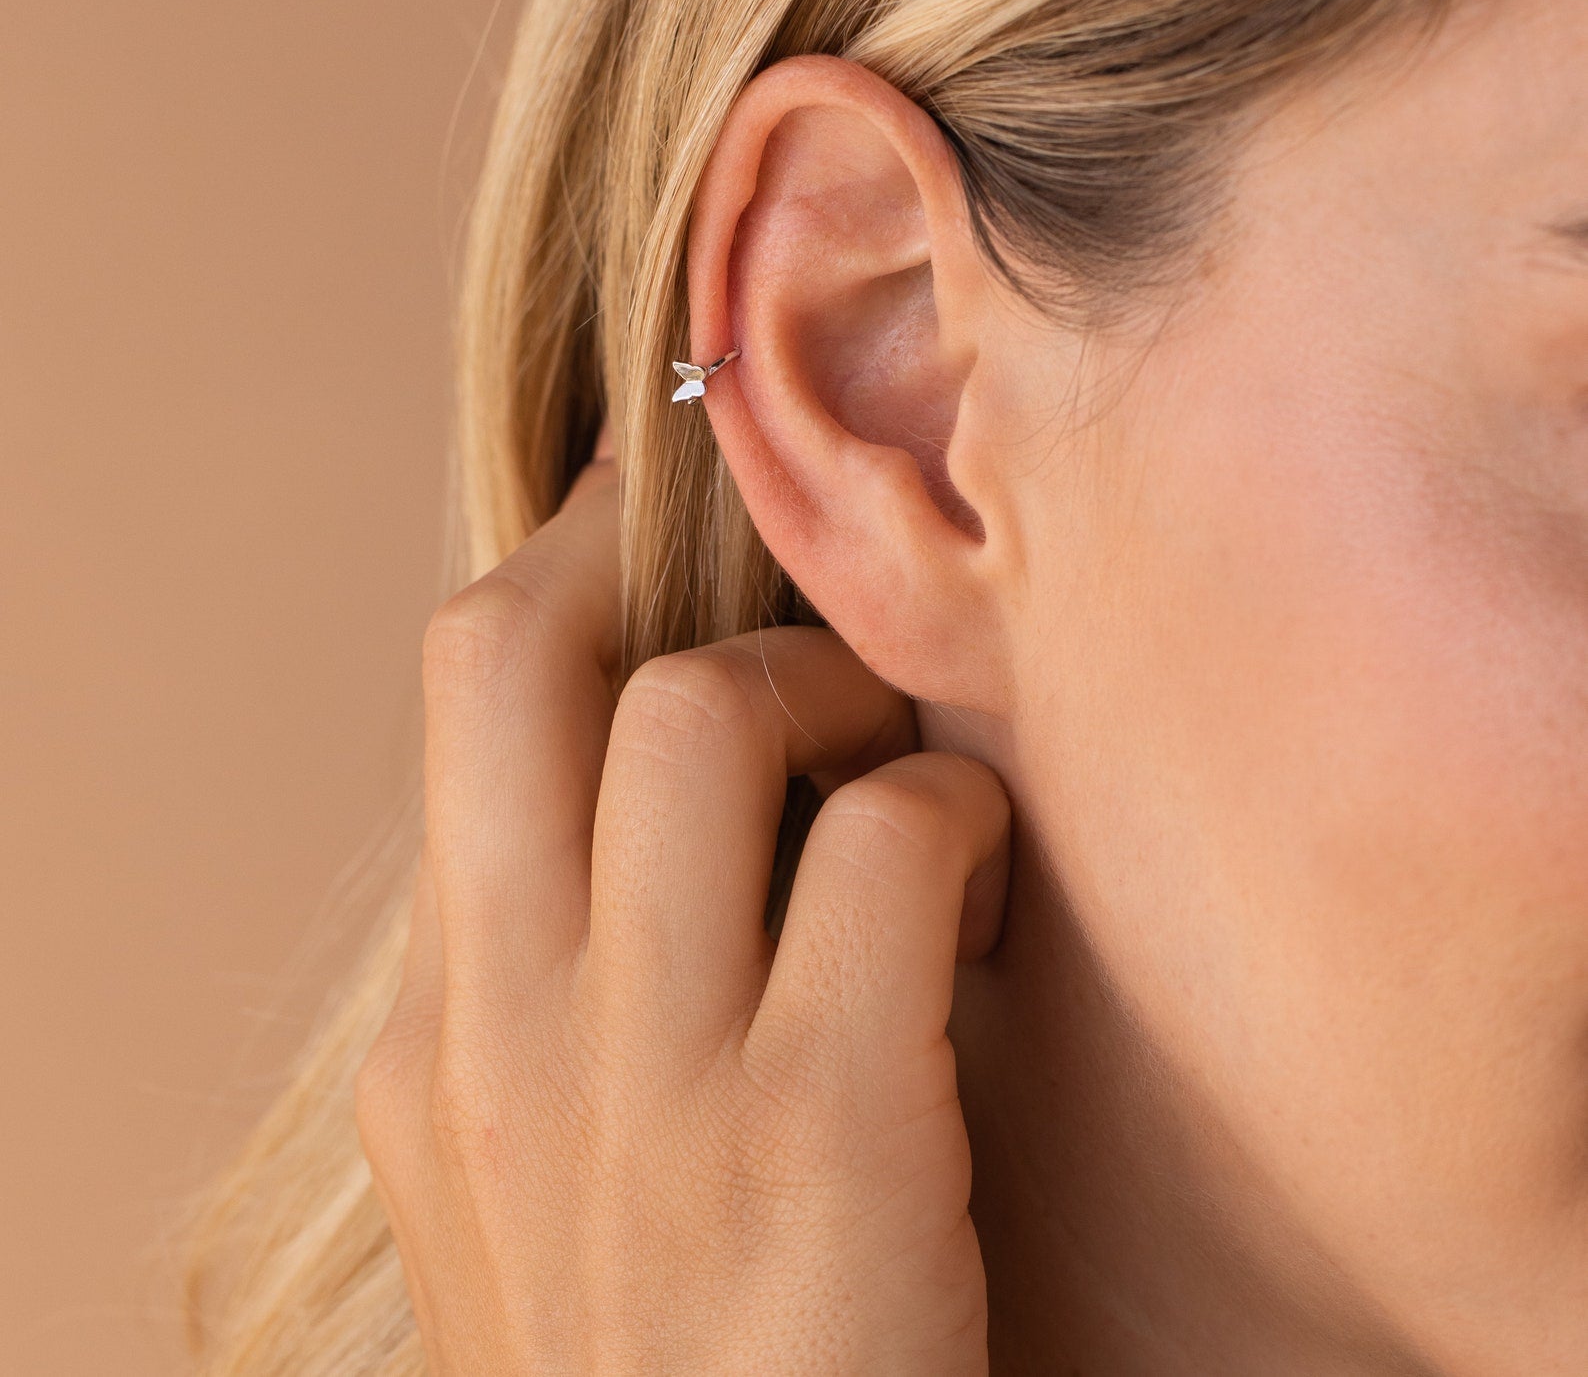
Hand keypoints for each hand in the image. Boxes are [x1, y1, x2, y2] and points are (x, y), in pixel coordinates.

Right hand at [355, 451, 1011, 1374]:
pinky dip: (947, 817)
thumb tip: (630, 800)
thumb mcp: (532, 1178)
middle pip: (512, 650)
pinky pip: (883, 844)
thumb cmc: (663, 1367)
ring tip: (881, 758)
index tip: (651, 546)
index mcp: (433, 1034)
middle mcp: (500, 1027)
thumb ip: (551, 995)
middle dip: (640, 569)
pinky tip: (971, 879)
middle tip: (771, 616)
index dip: (564, 576)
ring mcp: (645, 1079)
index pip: (457, 697)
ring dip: (822, 690)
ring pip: (699, 714)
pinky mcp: (817, 1136)